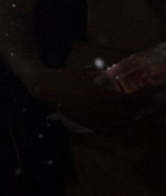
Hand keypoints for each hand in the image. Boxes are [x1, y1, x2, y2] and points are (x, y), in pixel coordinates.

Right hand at [35, 66, 153, 131]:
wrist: (45, 88)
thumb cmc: (63, 76)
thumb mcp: (80, 70)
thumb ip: (94, 69)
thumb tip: (104, 66)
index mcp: (98, 94)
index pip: (125, 99)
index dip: (139, 99)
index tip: (150, 99)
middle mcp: (97, 107)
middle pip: (124, 113)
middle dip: (138, 111)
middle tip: (147, 108)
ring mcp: (90, 116)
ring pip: (115, 123)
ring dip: (127, 120)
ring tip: (134, 116)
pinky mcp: (83, 121)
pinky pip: (102, 128)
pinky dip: (112, 128)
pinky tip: (116, 125)